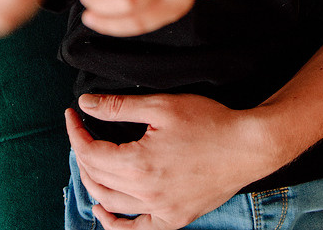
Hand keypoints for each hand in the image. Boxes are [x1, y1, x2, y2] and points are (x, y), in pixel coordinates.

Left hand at [64, 94, 281, 228]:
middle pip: (96, 177)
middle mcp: (146, 193)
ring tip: (88, 160)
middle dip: (81, 152)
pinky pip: (136, 229)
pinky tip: (102, 209)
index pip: (89, 152)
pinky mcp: (175, 219)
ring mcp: (161, 210)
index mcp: (139, 163)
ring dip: (92, 181)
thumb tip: (85, 104)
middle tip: (81, 131)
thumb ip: (118, 106)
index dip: (75, 132)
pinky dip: (114, 223)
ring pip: (110, 203)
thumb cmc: (210, 122)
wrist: (249, 146)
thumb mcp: (161, 105)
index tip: (72, 114)